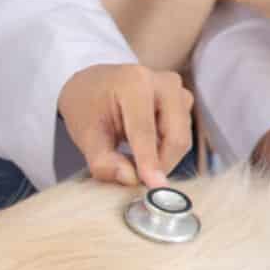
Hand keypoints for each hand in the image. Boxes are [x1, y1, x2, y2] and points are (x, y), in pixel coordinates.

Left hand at [58, 64, 192, 188]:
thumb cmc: (87, 107)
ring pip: (182, 138)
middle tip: (138, 181)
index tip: (154, 188)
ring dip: (162, 158)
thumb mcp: (85, 134)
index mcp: (135, 83)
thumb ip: (103, 160)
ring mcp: (178, 90)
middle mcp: (164, 82)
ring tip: (132, 160)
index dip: (149, 162)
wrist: (93, 84)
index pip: (144, 131)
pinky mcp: (183, 101)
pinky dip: (165, 150)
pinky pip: (182, 134)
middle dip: (160, 164)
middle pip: (176, 136)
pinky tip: (143, 151)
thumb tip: (131, 179)